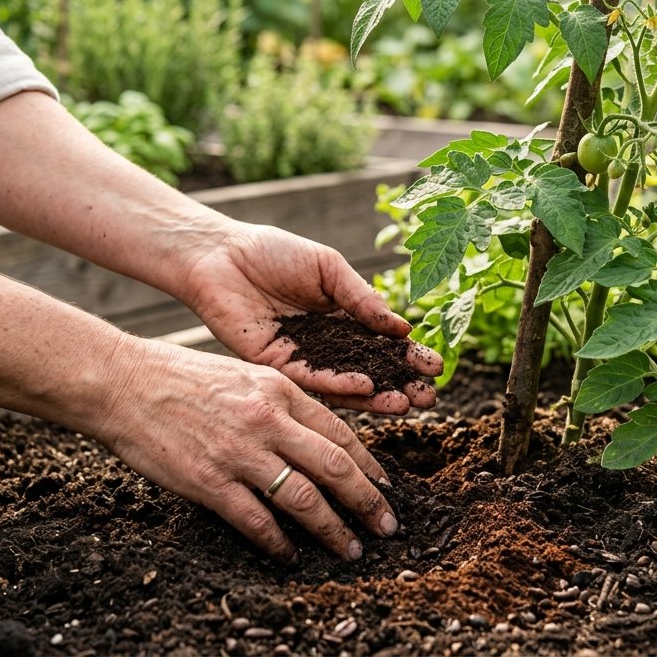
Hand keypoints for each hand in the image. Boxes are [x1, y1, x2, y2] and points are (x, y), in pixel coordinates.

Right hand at [93, 339, 398, 562]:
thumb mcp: (240, 374)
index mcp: (279, 389)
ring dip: (334, 530)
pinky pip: (257, 521)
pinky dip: (279, 543)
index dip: (370, 464)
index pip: (340, 431)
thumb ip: (277, 401)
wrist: (121, 381)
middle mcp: (268, 419)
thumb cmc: (175, 375)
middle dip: (368, 503)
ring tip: (349, 549)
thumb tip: (310, 435)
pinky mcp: (210, 481)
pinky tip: (288, 554)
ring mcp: (241, 452)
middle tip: (387, 526)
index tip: (385, 486)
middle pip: (337, 467)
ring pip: (306, 499)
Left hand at [184, 223, 441, 413]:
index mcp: (340, 319)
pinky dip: (339, 386)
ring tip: (405, 403)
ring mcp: (301, 358)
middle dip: (400, 385)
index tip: (435, 367)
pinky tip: (365, 387)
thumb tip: (401, 327)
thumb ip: (361, 299)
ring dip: (375, 396)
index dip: (408, 356)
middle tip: (429, 398)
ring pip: (344, 385)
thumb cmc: (272, 253)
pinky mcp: (275, 366)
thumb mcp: (328, 269)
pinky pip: (312, 380)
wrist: (220, 255)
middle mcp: (324, 345)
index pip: (382, 344)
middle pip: (369, 372)